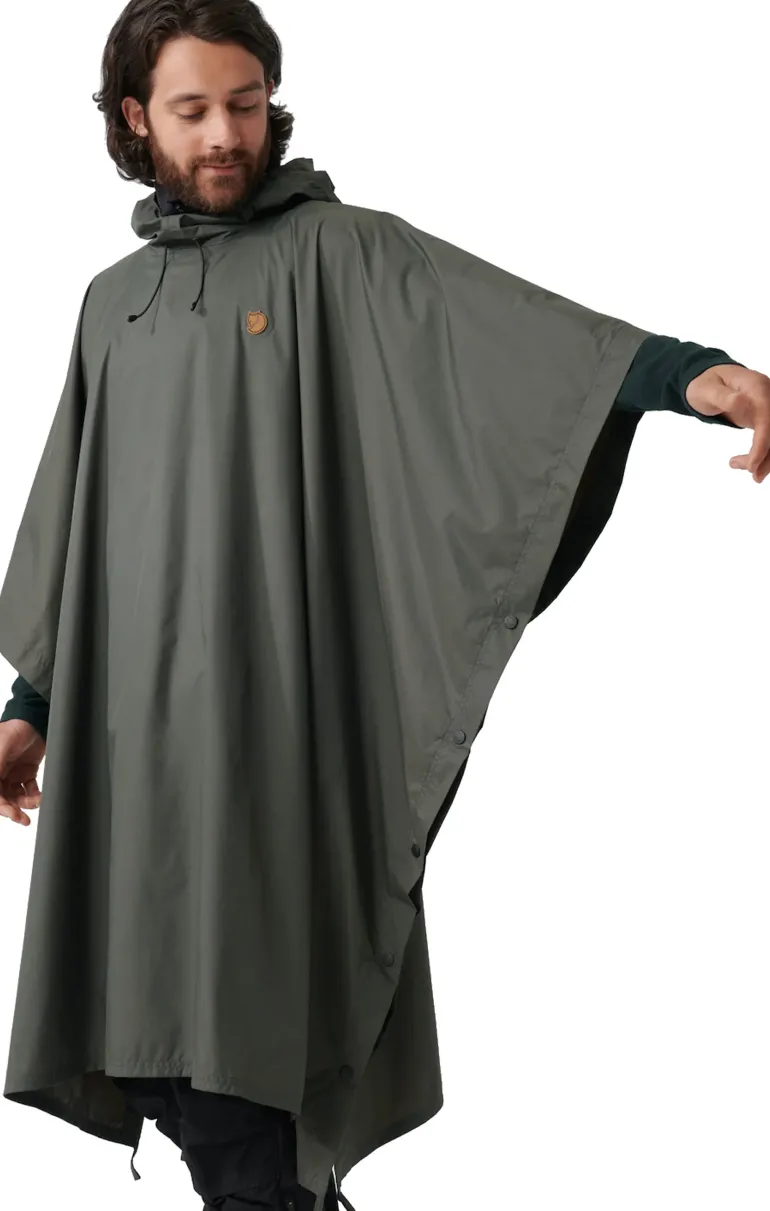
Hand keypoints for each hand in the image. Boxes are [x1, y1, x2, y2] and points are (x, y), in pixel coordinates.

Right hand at [0, 720, 45, 825]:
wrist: (35, 720)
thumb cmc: (13, 729)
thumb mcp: (2, 747)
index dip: (1, 807)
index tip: (11, 813)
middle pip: (3, 799)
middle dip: (13, 810)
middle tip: (23, 819)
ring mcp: (13, 776)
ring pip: (17, 798)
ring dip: (25, 804)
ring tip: (36, 803)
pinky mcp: (27, 774)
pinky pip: (29, 791)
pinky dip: (34, 796)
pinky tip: (39, 797)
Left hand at [685, 364, 769, 482]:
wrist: (708, 378)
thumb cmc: (704, 383)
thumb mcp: (706, 389)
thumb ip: (723, 396)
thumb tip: (740, 402)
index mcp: (756, 387)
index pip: (768, 418)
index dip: (764, 443)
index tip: (752, 464)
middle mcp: (768, 397)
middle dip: (768, 456)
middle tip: (752, 476)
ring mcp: (768, 408)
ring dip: (766, 459)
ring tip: (737, 466)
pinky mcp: (765, 419)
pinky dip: (763, 455)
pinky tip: (744, 463)